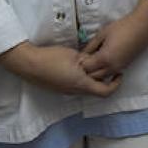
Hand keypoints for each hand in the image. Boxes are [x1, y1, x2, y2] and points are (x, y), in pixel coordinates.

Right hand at [0, 41, 119, 97]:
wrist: (28, 64)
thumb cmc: (52, 58)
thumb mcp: (75, 55)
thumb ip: (89, 60)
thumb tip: (97, 62)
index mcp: (81, 84)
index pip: (105, 92)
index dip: (115, 84)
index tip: (119, 73)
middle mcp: (75, 91)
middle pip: (96, 90)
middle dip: (105, 79)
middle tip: (109, 66)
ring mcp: (65, 92)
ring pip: (85, 88)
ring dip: (92, 79)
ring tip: (94, 64)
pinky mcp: (58, 89)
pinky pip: (76, 87)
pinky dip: (82, 79)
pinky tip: (79, 67)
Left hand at [78, 0, 147, 81]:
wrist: (143, 26)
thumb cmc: (122, 27)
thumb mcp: (102, 34)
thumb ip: (90, 46)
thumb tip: (82, 54)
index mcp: (104, 58)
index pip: (86, 68)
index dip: (81, 62)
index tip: (80, 55)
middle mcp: (112, 66)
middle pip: (93, 76)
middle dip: (87, 70)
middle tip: (86, 58)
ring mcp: (119, 67)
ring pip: (102, 77)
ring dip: (96, 71)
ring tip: (95, 59)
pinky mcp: (124, 66)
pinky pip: (110, 74)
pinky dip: (104, 70)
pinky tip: (104, 59)